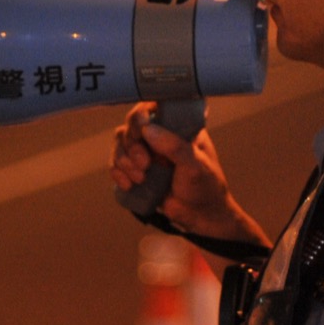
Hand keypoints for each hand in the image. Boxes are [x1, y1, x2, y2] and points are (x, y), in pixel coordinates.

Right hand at [110, 102, 266, 247]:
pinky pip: (117, 164)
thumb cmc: (206, 186)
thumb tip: (148, 129)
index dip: (141, 116)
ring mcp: (147, 153)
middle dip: (132, 145)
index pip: (153, 108)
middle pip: (131, 127)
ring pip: (121, 145)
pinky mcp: (137, 171)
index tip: (141, 130)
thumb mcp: (196, 165)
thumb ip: (175, 146)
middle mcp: (160, 136)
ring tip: (140, 179)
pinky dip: (117, 173)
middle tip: (145, 164)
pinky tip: (128, 184)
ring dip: (124, 161)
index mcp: (178, 126)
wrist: (202, 217)